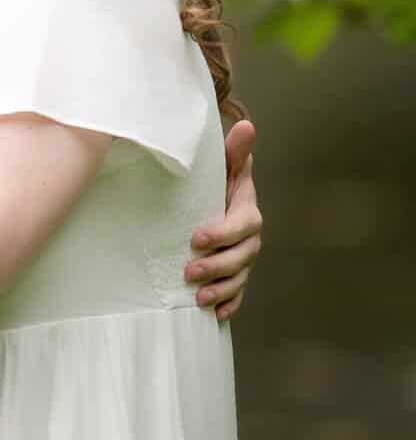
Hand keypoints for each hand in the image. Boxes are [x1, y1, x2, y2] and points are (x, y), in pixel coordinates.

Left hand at [185, 119, 261, 321]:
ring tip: (197, 298)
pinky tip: (216, 314)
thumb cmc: (213, 182)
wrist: (210, 201)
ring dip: (221, 289)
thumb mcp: (222, 166)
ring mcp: (244, 258)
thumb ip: (233, 151)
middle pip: (242, 257)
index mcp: (246, 209)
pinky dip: (229, 304)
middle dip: (217, 266)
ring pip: (239, 278)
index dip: (222, 233)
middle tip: (189, 272)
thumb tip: (246, 125)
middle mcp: (249, 236)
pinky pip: (238, 294)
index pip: (242, 224)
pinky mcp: (235, 275)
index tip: (196, 239)